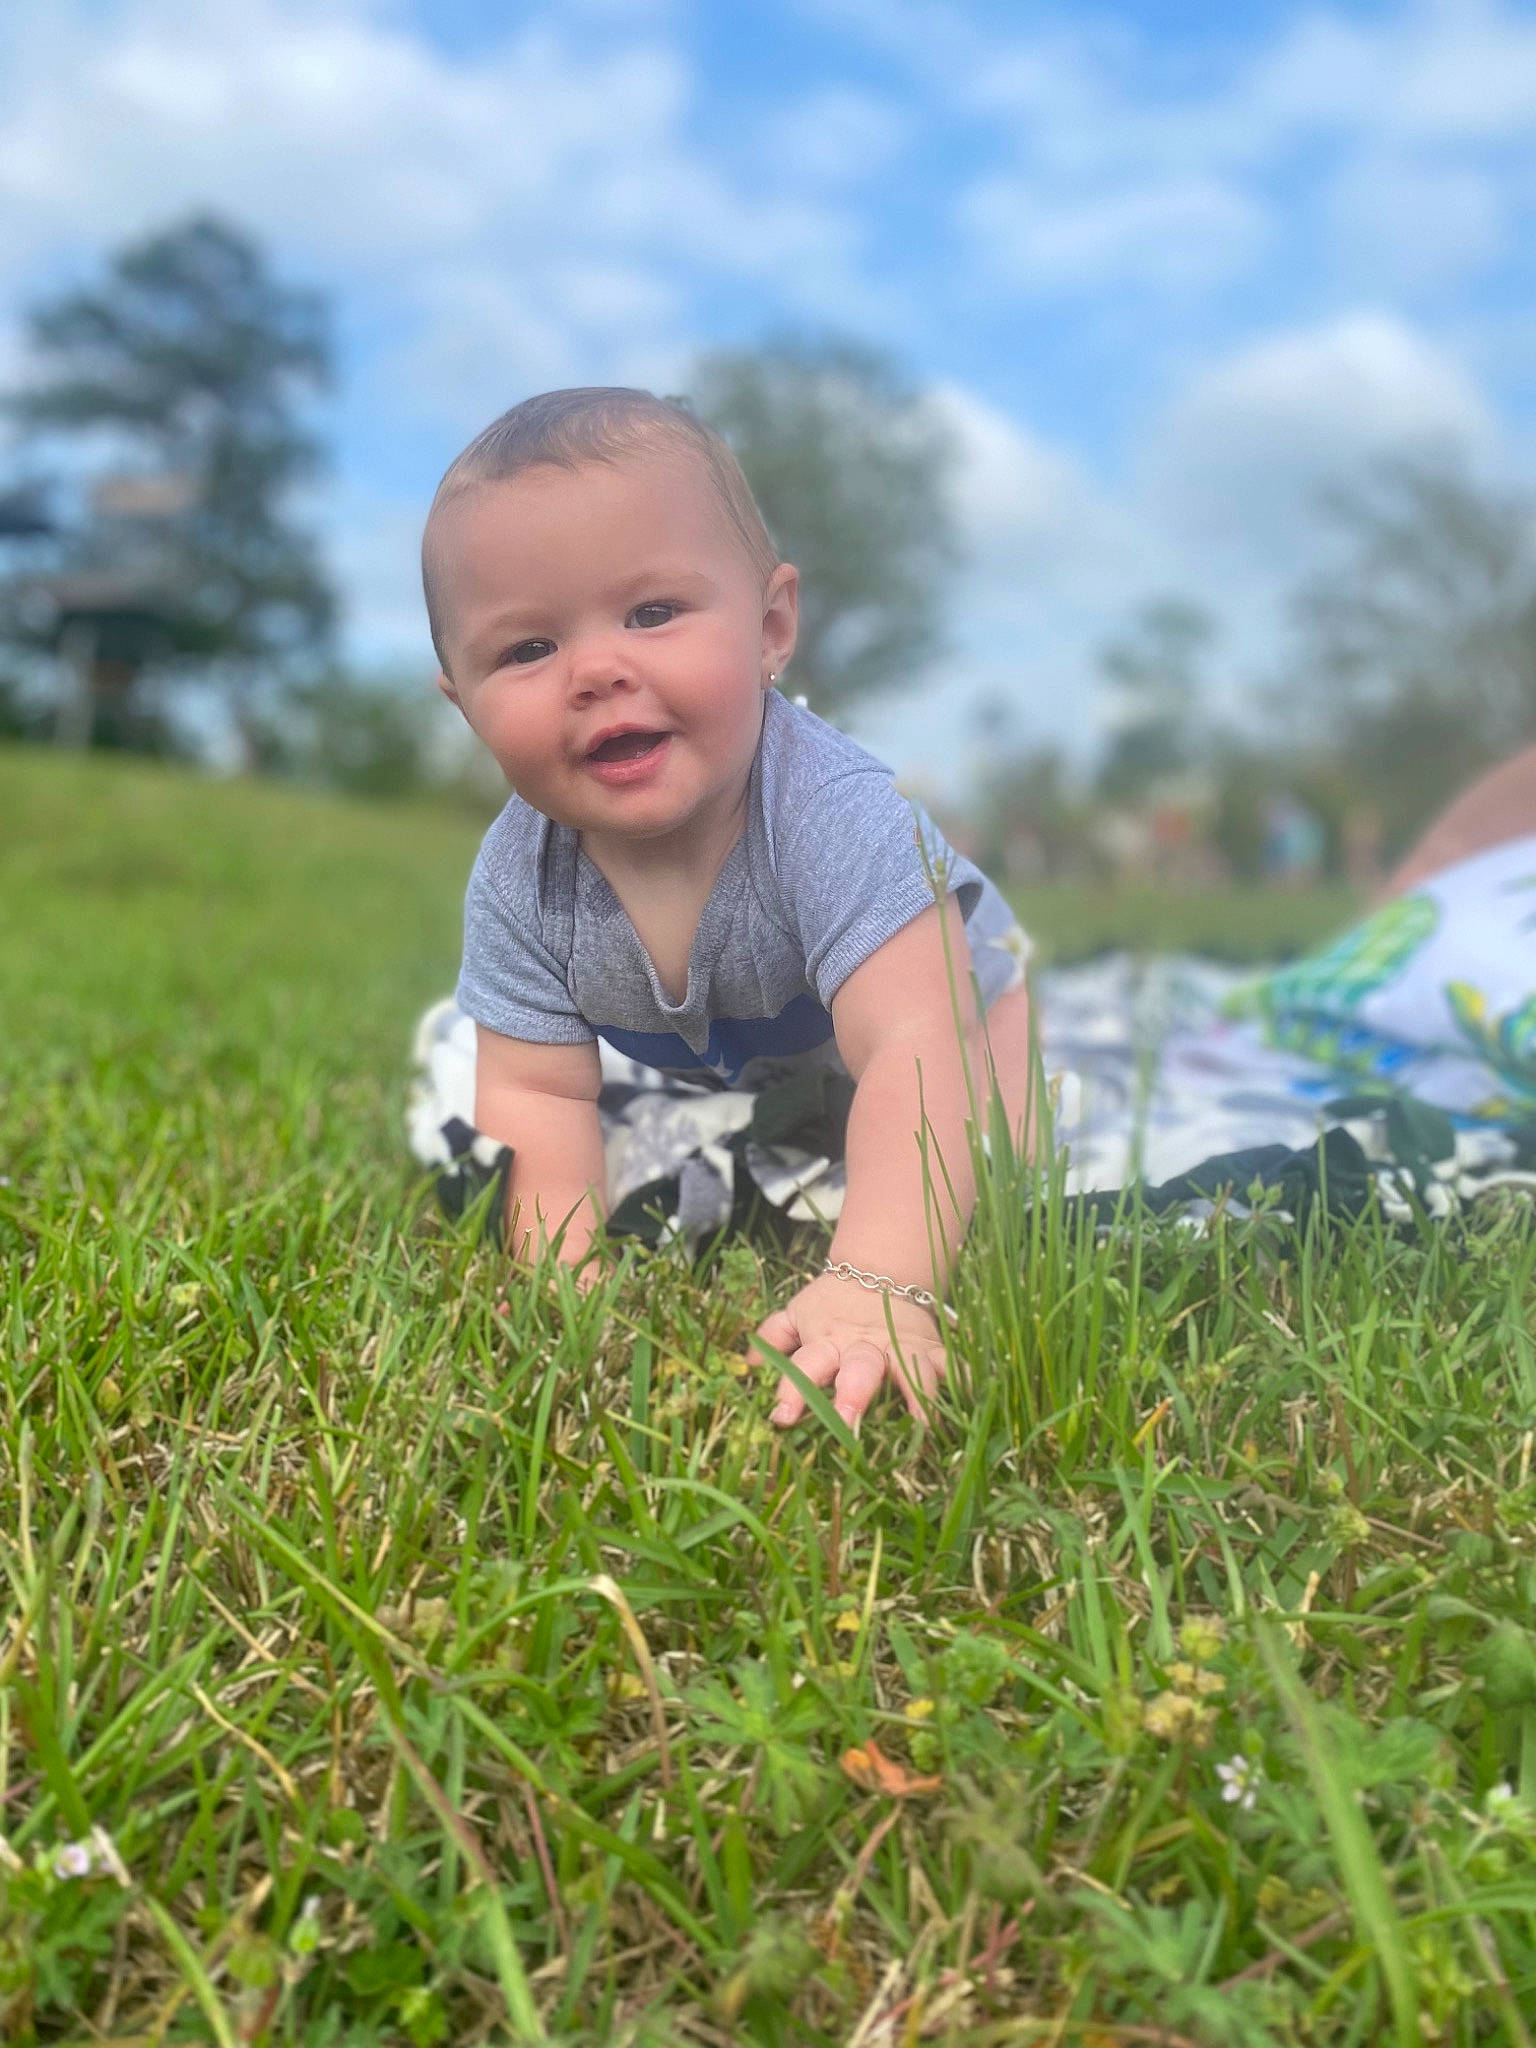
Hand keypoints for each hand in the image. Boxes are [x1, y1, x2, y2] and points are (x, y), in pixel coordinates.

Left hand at [750, 1271, 947, 1432]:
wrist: (880, 1270)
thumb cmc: (832, 1304)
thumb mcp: (797, 1314)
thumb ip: (773, 1337)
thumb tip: (748, 1366)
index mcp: (827, 1342)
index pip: (806, 1365)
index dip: (792, 1390)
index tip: (782, 1418)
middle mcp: (865, 1348)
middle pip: (859, 1369)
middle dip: (855, 1394)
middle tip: (848, 1424)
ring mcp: (902, 1348)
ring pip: (911, 1369)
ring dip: (918, 1394)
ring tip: (924, 1425)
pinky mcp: (932, 1349)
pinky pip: (952, 1365)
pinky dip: (962, 1382)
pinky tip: (969, 1403)